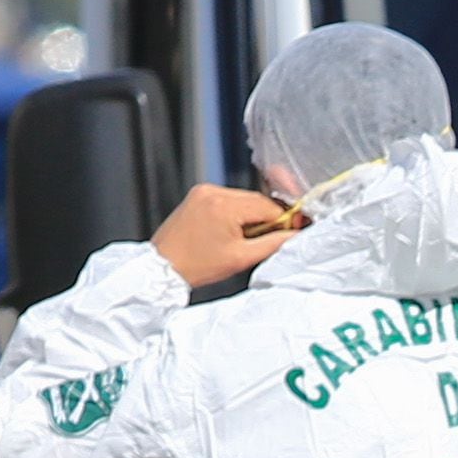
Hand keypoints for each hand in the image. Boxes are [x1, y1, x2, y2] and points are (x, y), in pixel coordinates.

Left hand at [151, 184, 298, 288]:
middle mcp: (213, 192)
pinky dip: (236, 212)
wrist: (162, 266)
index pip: (270, 206)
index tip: (289, 233)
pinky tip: (231, 230)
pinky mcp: (198, 195)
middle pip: (257, 200)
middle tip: (265, 239)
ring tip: (243, 238)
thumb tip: (296, 234)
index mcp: (224, 206)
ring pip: (244, 199)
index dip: (283, 221)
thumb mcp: (241, 258)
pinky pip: (229, 199)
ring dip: (251, 215)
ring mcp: (204, 191)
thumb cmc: (196, 265)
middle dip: (267, 218)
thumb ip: (274, 243)